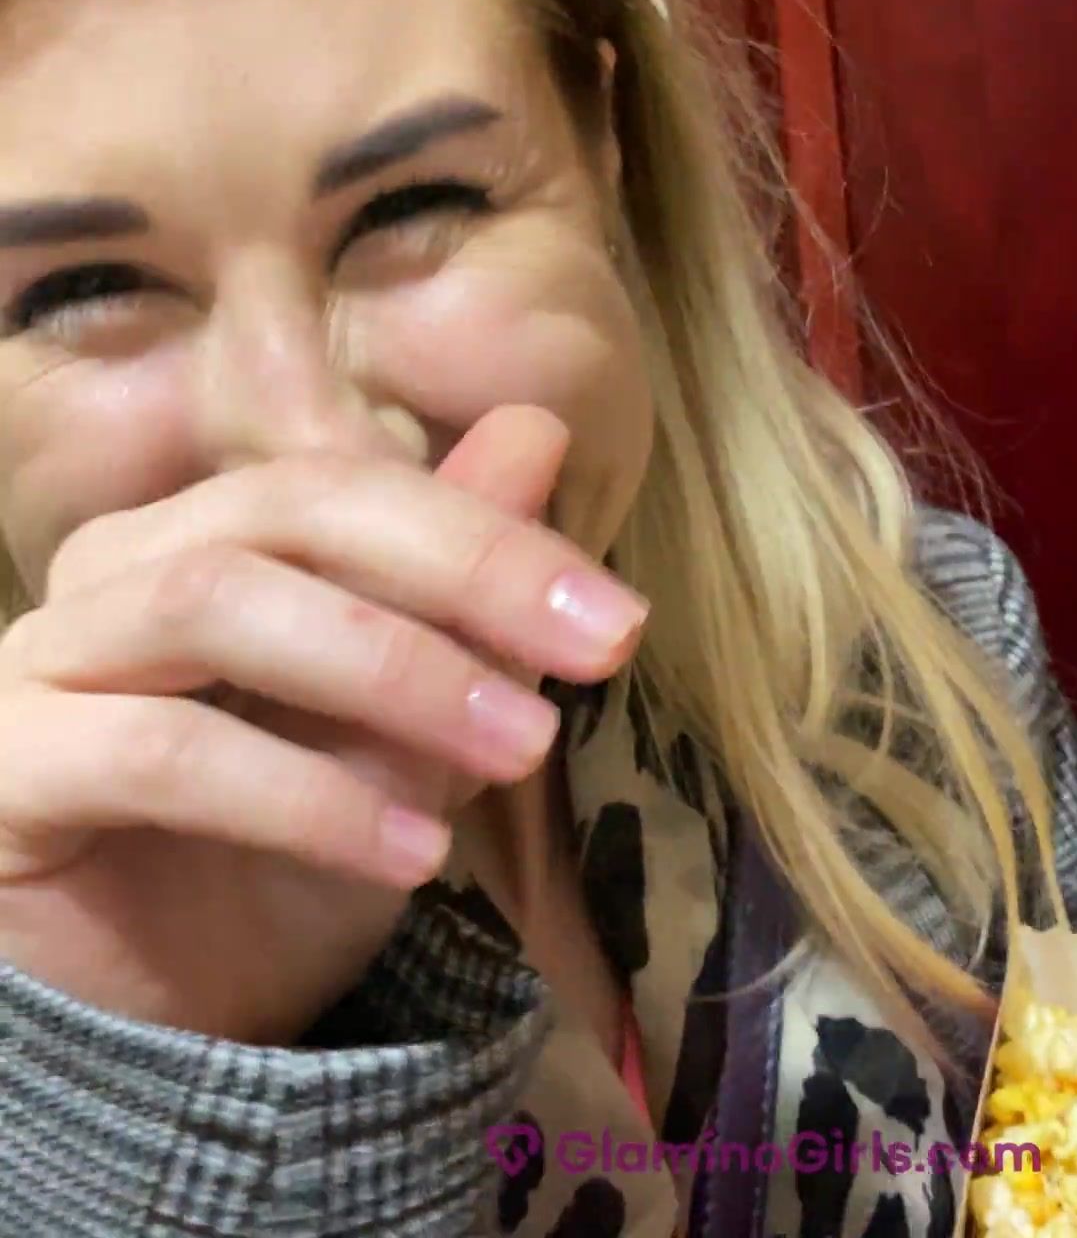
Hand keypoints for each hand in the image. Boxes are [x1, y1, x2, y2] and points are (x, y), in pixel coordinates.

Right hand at [0, 405, 646, 1041]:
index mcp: (202, 536)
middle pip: (286, 508)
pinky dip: (301, 794)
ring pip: (215, 601)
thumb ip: (453, 593)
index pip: (346, 486)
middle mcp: (112, 570)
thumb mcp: (403, 738)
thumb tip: (537, 428)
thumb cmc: (275, 872)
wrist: (153, 1044)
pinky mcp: (7, 766)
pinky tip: (413, 856)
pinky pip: (161, 750)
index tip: (618, 619)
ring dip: (389, 668)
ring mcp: (42, 659)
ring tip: (517, 749)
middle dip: (457, 568)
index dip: (486, 534)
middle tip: (595, 650)